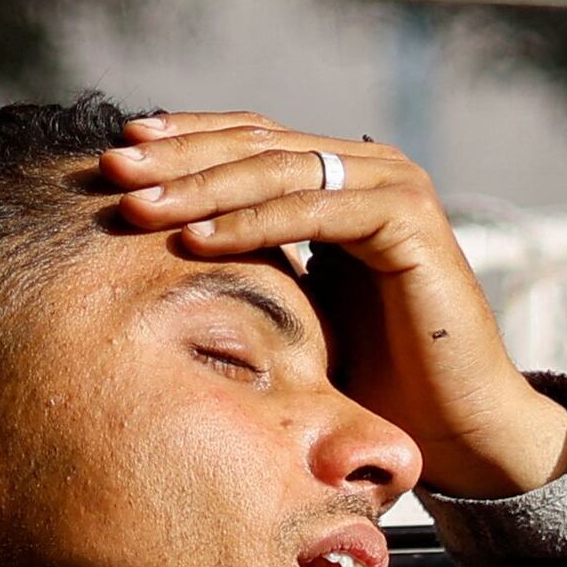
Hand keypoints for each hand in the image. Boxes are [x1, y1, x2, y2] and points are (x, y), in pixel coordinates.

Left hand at [102, 112, 566, 498]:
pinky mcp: (409, 218)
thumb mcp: (295, 306)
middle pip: (257, 144)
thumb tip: (159, 248)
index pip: (250, 141)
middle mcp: (371, 169)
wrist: (455, 425)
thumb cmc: (375, 378)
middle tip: (112, 168)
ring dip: (201, 186)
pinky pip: (314, 210)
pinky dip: (251, 224)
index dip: (184, 142)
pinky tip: (196, 239)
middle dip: (179, 157)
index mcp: (342, 179)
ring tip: (137, 204)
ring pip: (278, 169)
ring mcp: (393, 186)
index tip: (117, 153)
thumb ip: (251, 263)